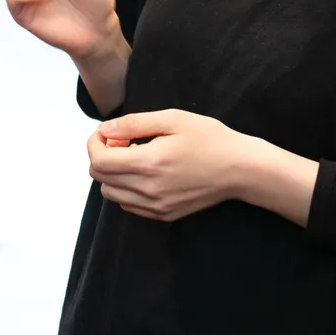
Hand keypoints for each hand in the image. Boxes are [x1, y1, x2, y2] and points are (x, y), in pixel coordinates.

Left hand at [85, 109, 254, 222]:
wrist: (241, 169)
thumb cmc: (210, 139)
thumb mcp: (171, 119)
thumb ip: (133, 124)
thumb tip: (104, 130)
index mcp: (149, 164)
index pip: (99, 161)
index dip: (94, 143)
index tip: (107, 132)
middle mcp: (149, 190)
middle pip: (101, 178)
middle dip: (102, 155)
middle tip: (122, 140)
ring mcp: (157, 206)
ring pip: (112, 194)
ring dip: (113, 173)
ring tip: (134, 156)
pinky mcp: (165, 215)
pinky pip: (129, 205)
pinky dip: (126, 188)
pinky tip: (145, 172)